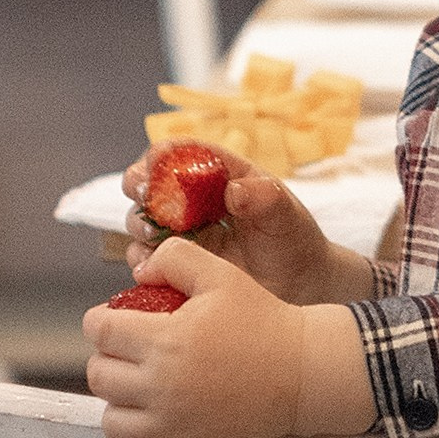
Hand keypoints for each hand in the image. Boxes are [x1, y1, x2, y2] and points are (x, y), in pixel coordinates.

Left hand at [85, 241, 305, 437]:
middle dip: (108, 359)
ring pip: (112, 423)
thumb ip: (174, 258)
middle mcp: (161, 387)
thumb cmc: (262, 319)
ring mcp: (173, 428)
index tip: (116, 320)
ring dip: (119, 404)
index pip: (99, 331)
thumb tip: (138, 272)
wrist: (302, 369)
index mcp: (164, 340)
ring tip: (140, 392)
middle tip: (132, 352)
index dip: (100, 320)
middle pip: (99, 376)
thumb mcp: (220, 274)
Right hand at [122, 150, 346, 302]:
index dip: (163, 154)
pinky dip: (142, 260)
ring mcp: (184, 232)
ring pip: (144, 220)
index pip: (183, 153)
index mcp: (220, 174)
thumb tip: (233, 191)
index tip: (154, 164)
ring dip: (139, 224)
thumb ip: (265, 198)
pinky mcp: (178, 263)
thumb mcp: (286, 215)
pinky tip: (151, 266)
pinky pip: (147, 258)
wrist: (299, 284)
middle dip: (139, 184)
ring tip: (152, 234)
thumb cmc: (294, 239)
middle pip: (152, 182)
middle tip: (143, 195)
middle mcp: (195, 200)